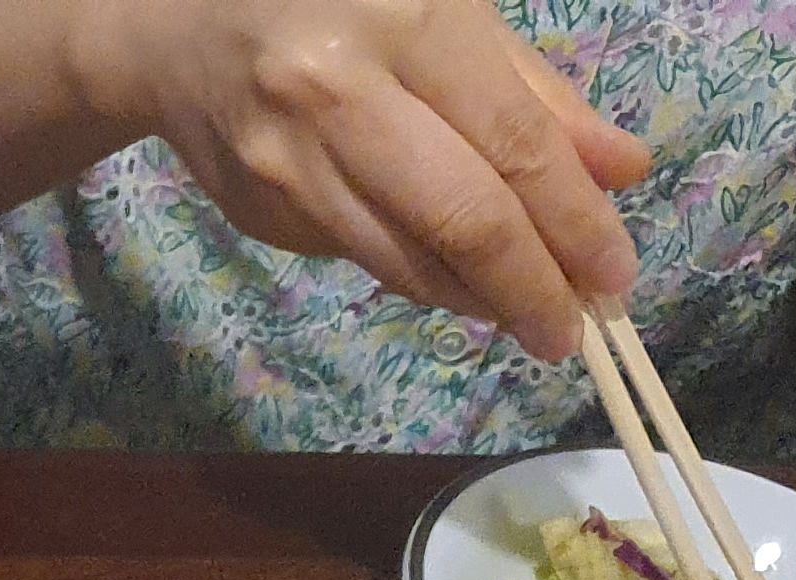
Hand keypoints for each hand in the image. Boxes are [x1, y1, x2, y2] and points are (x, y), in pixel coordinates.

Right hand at [71, 0, 651, 358]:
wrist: (177, 26)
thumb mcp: (445, 11)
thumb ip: (531, 91)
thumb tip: (618, 172)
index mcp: (406, 20)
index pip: (510, 144)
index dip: (570, 222)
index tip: (613, 276)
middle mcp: (339, 96)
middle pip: (459, 218)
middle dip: (527, 286)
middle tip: (571, 333)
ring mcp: (289, 165)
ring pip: (404, 258)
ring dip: (475, 297)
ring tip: (525, 314)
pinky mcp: (259, 211)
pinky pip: (358, 255)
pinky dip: (418, 274)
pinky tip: (451, 277)